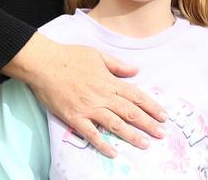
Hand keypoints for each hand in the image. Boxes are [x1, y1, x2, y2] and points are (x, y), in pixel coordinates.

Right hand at [3, 34, 164, 157]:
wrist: (44, 64)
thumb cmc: (69, 56)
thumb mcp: (97, 55)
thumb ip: (117, 65)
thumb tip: (136, 70)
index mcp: (109, 81)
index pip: (136, 96)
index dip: (152, 107)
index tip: (163, 116)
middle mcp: (102, 96)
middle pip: (130, 112)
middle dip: (148, 124)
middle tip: (162, 134)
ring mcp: (89, 108)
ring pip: (115, 124)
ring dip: (131, 135)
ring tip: (145, 144)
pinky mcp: (74, 117)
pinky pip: (91, 134)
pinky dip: (103, 144)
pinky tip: (113, 152)